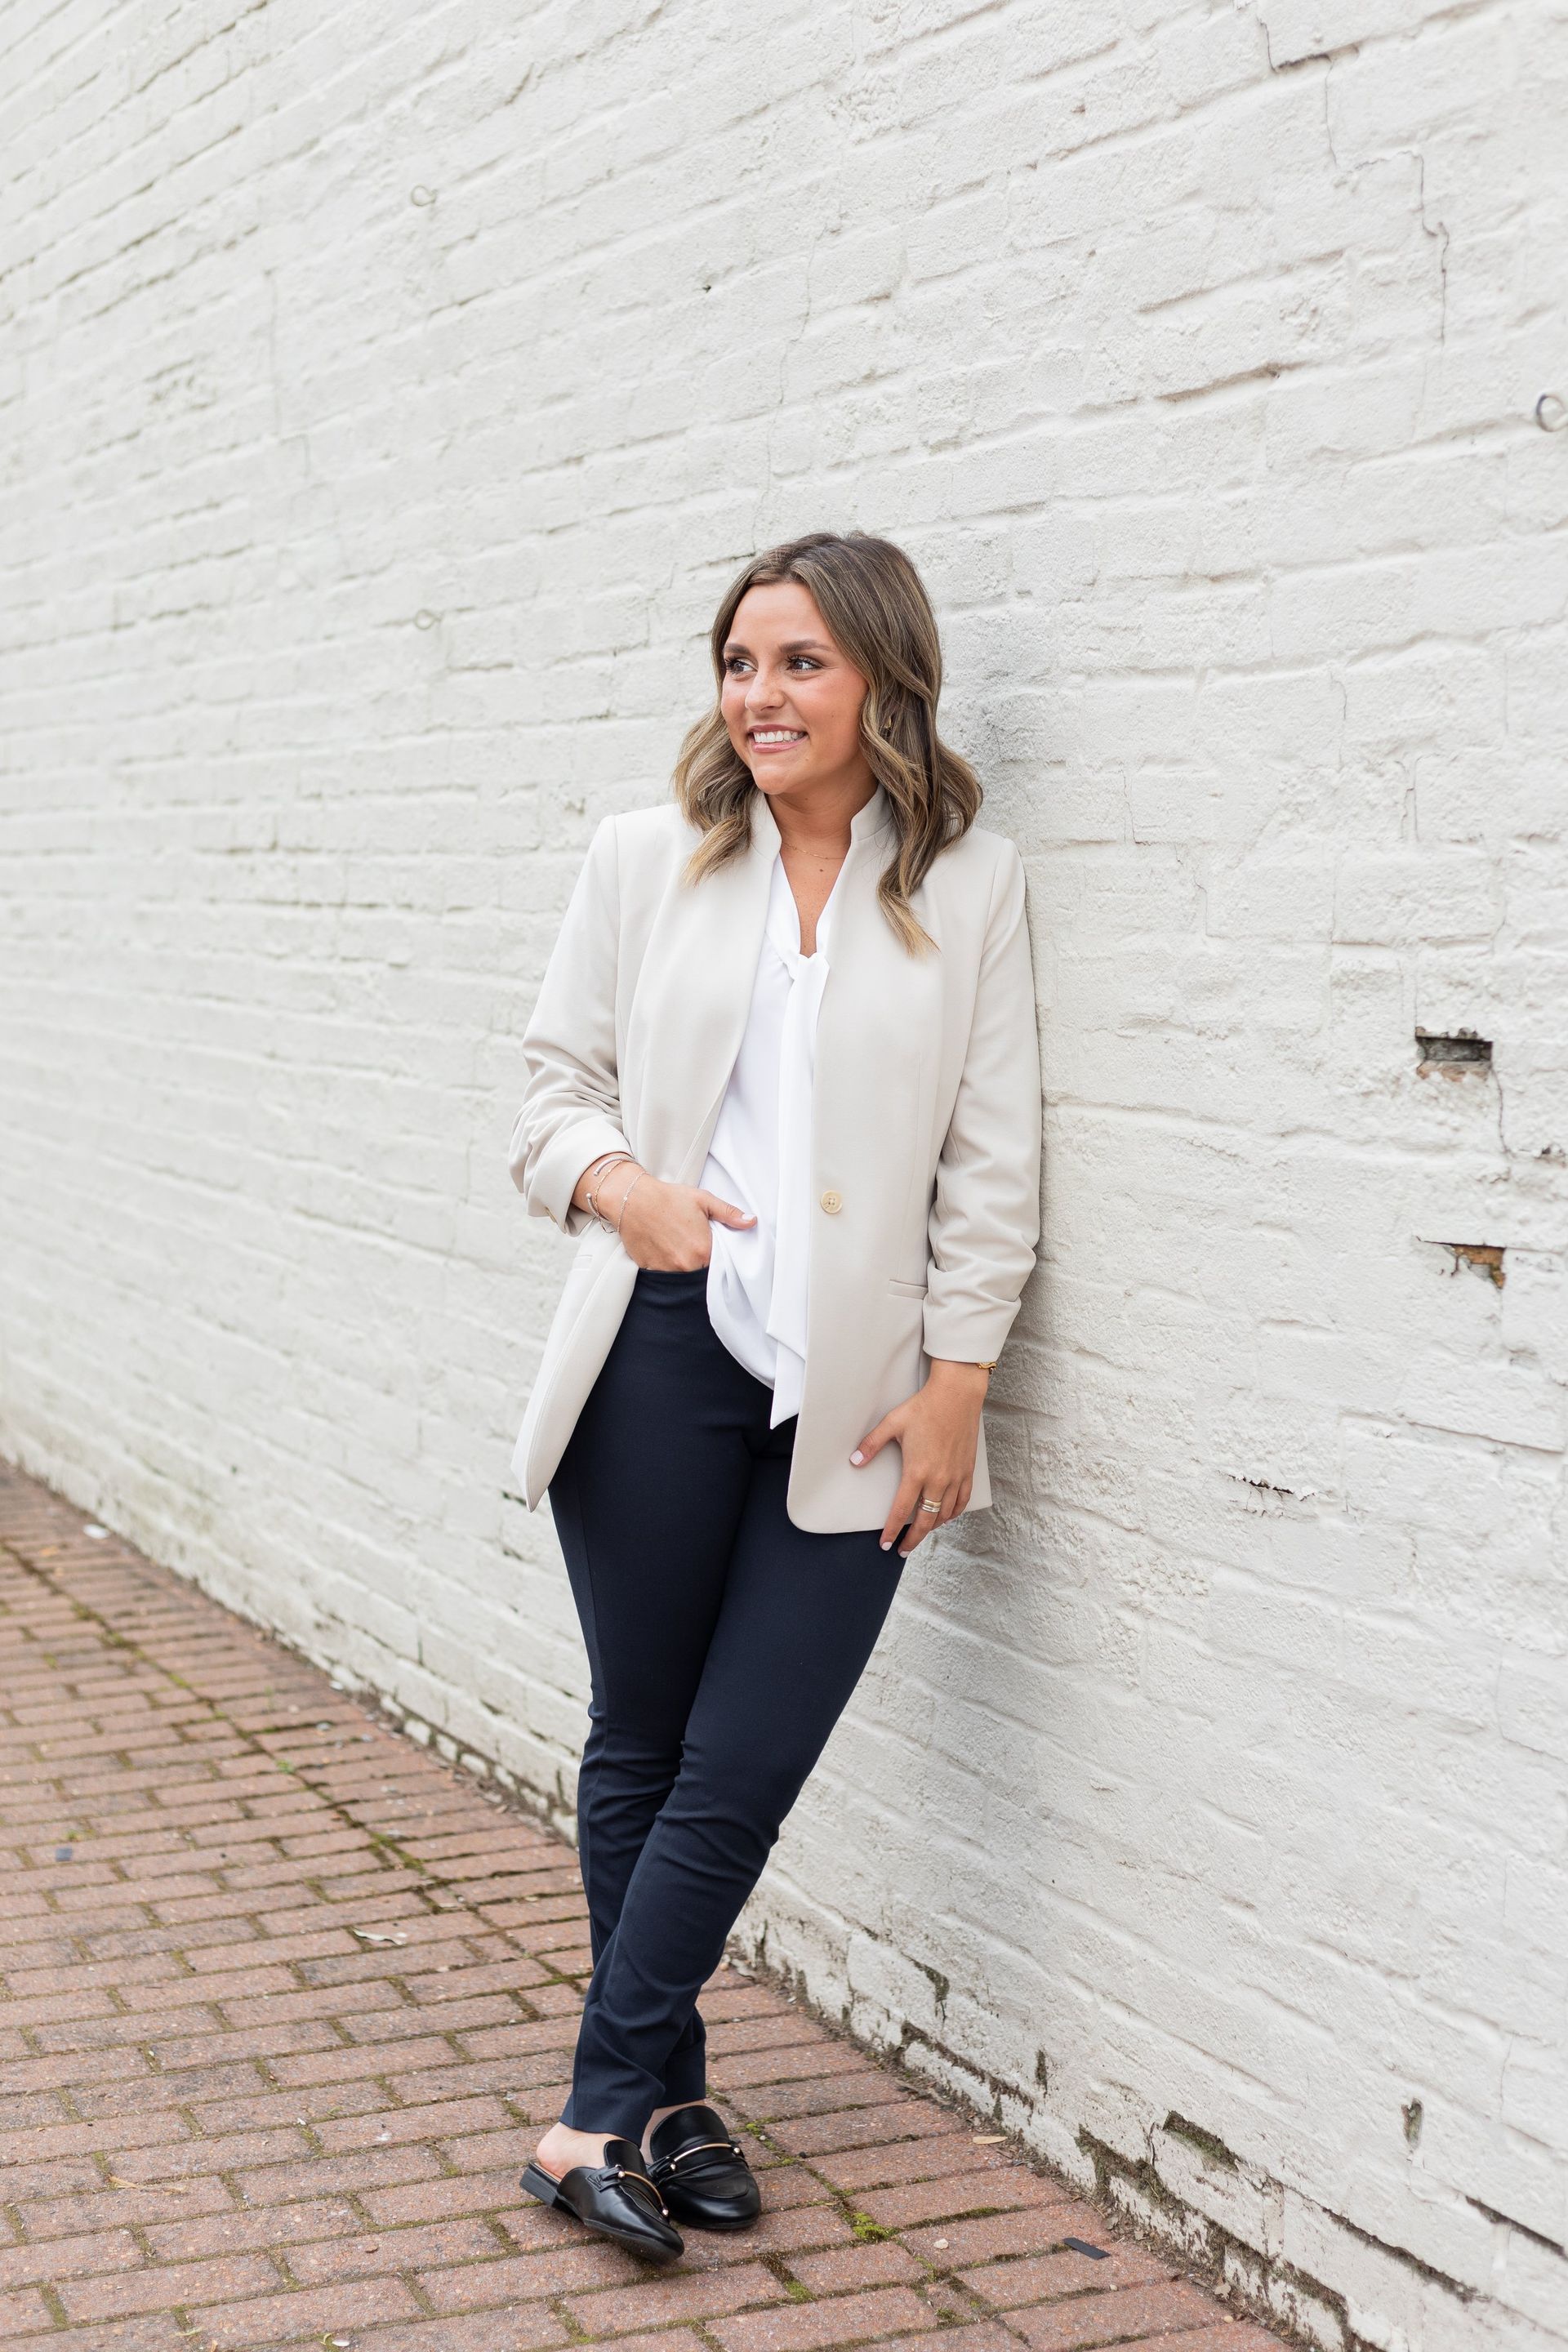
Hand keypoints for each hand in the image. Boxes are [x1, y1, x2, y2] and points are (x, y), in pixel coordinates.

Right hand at [605, 1167, 755, 1270]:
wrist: (632, 1199)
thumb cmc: (669, 1198)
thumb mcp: (704, 1200)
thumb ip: (730, 1214)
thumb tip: (752, 1222)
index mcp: (703, 1250)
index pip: (721, 1268)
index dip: (721, 1263)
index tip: (717, 1255)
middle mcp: (685, 1265)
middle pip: (703, 1276)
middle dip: (704, 1268)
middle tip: (697, 1251)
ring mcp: (666, 1271)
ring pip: (684, 1280)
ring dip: (686, 1271)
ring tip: (682, 1253)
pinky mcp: (649, 1271)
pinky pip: (665, 1279)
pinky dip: (669, 1271)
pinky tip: (668, 1256)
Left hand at [849, 1358, 988, 1554]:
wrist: (957, 1396)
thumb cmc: (923, 1408)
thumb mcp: (892, 1423)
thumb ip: (871, 1445)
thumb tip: (854, 1461)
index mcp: (917, 1471)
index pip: (901, 1511)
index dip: (891, 1530)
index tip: (885, 1544)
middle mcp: (938, 1480)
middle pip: (925, 1521)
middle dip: (913, 1540)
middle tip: (903, 1550)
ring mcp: (955, 1477)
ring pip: (944, 1515)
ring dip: (932, 1527)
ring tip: (921, 1533)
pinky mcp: (967, 1471)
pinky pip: (962, 1502)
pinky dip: (953, 1514)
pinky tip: (946, 1516)